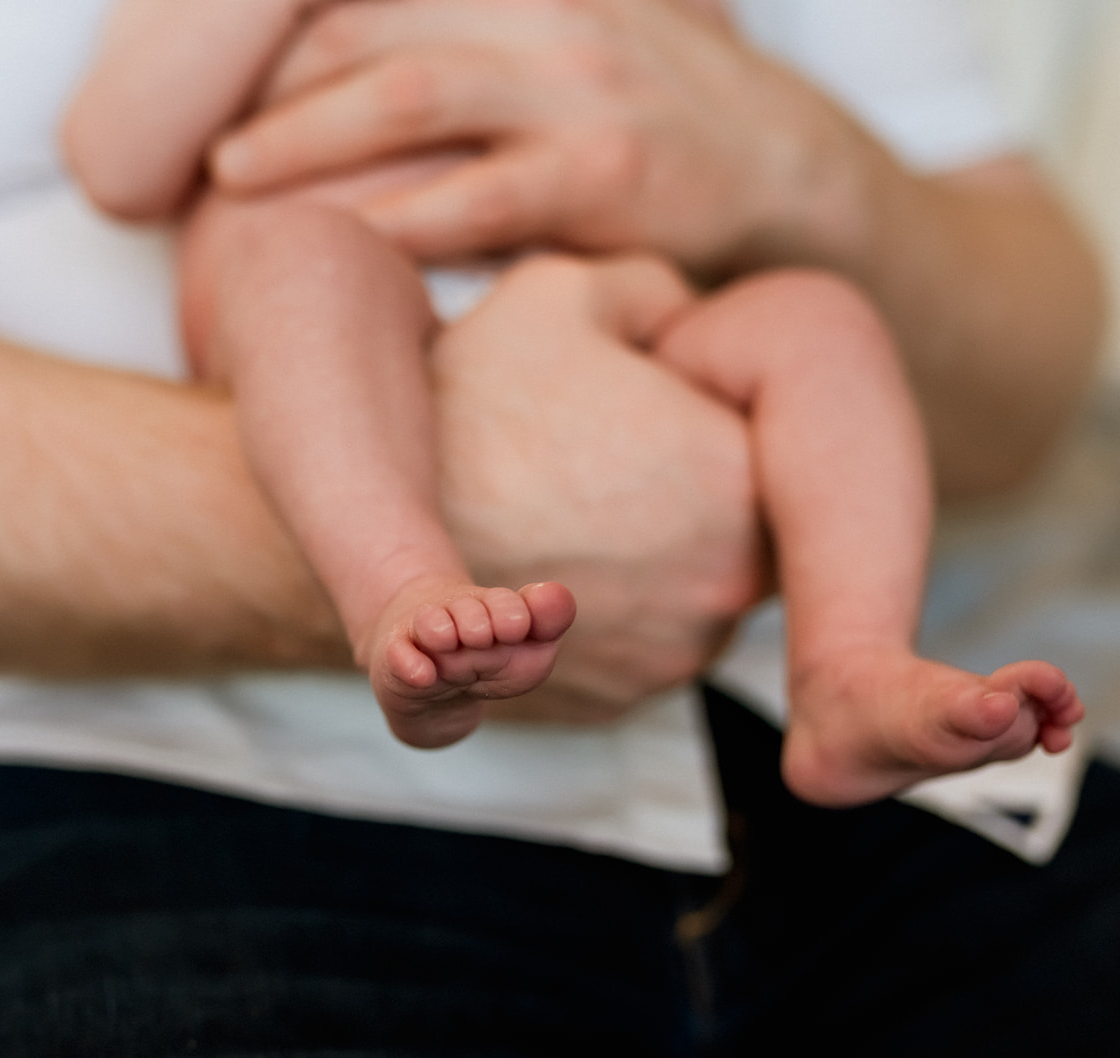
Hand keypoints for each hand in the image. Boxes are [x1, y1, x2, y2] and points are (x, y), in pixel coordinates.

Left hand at [209, 0, 866, 277]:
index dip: (276, 33)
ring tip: (235, 185)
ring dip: (305, 142)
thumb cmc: (652, 115)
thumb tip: (354, 60)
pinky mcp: (606, 172)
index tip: (212, 85)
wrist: (788, 170)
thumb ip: (470, 33)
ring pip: (405, 96)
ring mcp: (576, 87)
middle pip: (364, 30)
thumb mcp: (563, 37)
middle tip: (201, 146)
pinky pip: (478, 195)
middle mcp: (541, 11)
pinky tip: (347, 245)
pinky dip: (401, 219)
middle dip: (268, 85)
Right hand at [431, 253, 768, 721]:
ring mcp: (667, 661)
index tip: (641, 399)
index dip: (703, 406)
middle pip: (738, 519)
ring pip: (692, 586)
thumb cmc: (469, 398)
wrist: (356, 516)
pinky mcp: (614, 704)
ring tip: (567, 505)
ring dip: (654, 552)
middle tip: (601, 449)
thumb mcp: (567, 290)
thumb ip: (662, 292)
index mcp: (739, 483)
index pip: (764, 435)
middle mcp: (725, 593)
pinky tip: (549, 559)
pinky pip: (639, 641)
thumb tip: (690, 319)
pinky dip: (611, 607)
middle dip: (689, 483)